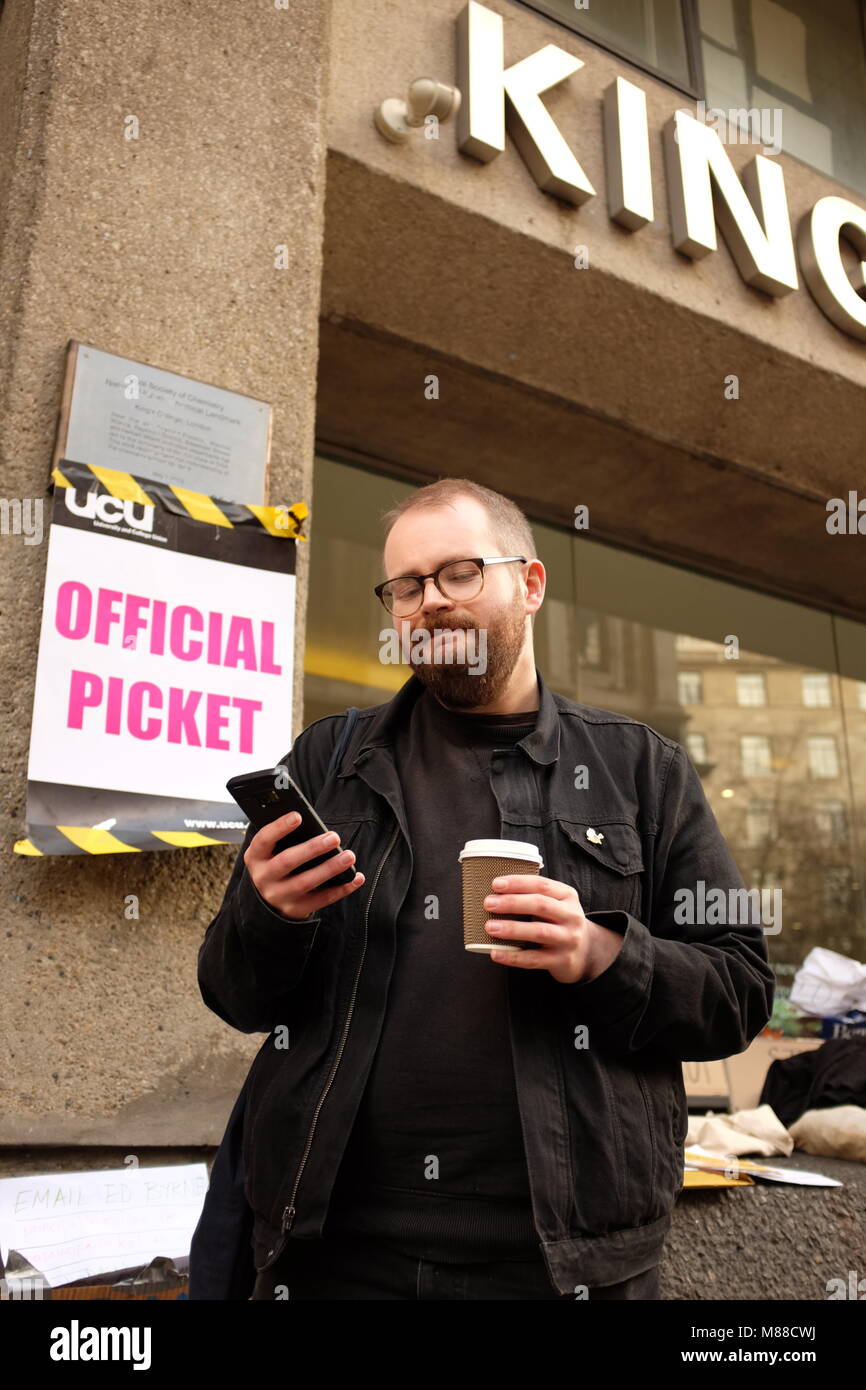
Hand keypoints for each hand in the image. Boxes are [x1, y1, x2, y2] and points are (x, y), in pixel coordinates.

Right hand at [244, 811, 364, 919]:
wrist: (268, 902)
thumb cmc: (275, 865)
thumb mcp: (270, 852)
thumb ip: (284, 838)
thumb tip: (310, 822)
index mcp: (255, 857)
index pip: (263, 840)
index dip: (279, 827)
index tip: (298, 816)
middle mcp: (264, 878)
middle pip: (287, 861)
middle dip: (312, 848)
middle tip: (334, 837)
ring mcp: (279, 896)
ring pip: (306, 882)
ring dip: (329, 868)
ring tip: (349, 856)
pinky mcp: (296, 909)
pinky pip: (321, 900)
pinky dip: (341, 889)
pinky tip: (355, 877)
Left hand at [483, 874, 623, 983]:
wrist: (586, 952)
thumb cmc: (560, 923)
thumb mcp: (555, 904)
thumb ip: (533, 896)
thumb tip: (494, 893)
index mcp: (567, 896)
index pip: (541, 885)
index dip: (518, 883)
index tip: (496, 884)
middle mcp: (571, 916)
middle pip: (540, 905)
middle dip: (512, 903)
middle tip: (489, 903)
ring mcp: (568, 939)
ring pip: (539, 931)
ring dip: (512, 928)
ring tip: (490, 927)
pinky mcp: (562, 960)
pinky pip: (535, 959)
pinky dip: (513, 956)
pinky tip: (496, 953)